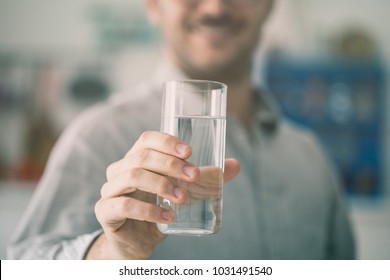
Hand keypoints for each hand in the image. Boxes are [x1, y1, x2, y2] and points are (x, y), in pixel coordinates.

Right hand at [86, 131, 239, 258]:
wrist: (137, 241)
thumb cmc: (159, 209)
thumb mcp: (183, 191)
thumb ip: (206, 178)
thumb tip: (235, 165)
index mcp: (136, 159)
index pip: (147, 139)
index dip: (167, 141)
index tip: (190, 152)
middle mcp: (120, 170)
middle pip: (142, 156)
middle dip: (171, 165)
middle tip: (194, 177)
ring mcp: (110, 190)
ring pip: (133, 176)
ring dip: (162, 184)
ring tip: (182, 198)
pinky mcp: (106, 211)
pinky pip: (125, 205)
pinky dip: (150, 210)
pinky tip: (169, 217)